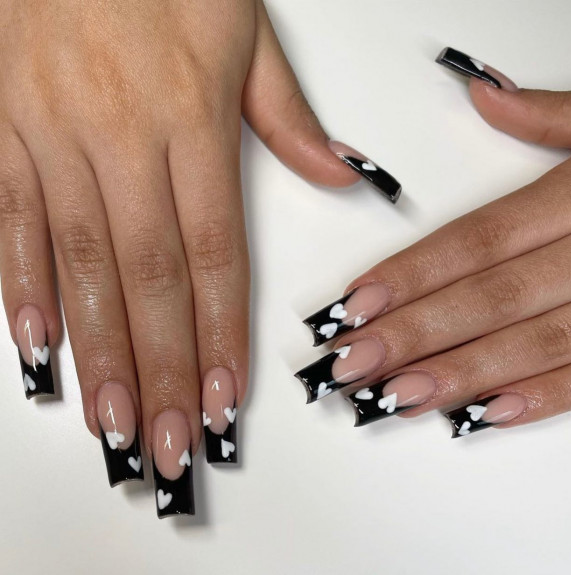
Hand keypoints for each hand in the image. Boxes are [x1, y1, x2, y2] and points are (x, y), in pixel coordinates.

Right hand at [0, 0, 377, 515]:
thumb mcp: (245, 28)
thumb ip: (287, 114)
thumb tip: (336, 173)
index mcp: (190, 118)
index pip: (214, 254)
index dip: (219, 333)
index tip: (224, 395)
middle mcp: (120, 137)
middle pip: (148, 279)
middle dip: (160, 370)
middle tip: (169, 440)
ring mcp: (53, 134)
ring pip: (81, 265)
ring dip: (98, 351)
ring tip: (113, 419)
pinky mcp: (3, 125)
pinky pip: (11, 220)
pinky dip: (23, 289)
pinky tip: (38, 347)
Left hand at [297, 47, 570, 436]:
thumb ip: (554, 117)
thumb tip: (485, 97)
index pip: (476, 240)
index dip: (411, 273)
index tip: (354, 303)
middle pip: (490, 297)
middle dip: (415, 333)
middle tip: (351, 363)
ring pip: (534, 342)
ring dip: (460, 374)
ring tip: (396, 395)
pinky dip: (543, 397)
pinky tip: (484, 414)